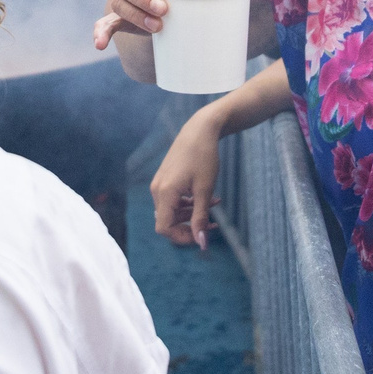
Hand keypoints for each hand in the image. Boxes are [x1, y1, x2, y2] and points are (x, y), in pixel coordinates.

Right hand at [151, 101, 227, 246]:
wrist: (200, 130)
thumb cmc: (204, 157)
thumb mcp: (205, 190)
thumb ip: (201, 218)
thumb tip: (201, 243)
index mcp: (165, 193)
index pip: (164, 228)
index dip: (182, 237)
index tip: (202, 236)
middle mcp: (157, 190)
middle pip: (168, 221)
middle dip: (190, 226)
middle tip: (213, 226)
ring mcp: (160, 183)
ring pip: (173, 210)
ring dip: (192, 213)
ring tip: (215, 206)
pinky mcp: (166, 178)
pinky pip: (174, 199)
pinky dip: (189, 202)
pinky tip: (209, 198)